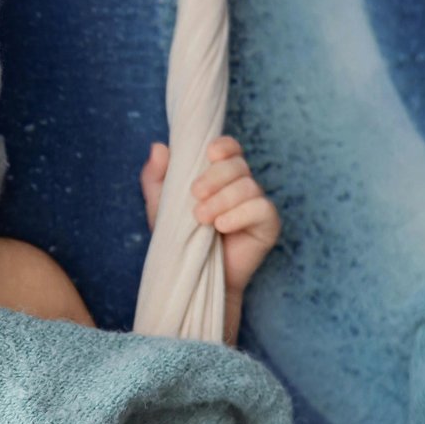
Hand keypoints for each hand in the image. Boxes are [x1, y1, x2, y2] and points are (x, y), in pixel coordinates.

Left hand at [143, 135, 279, 292]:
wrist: (193, 277)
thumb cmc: (180, 239)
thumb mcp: (160, 206)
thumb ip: (156, 177)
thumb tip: (158, 147)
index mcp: (220, 176)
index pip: (231, 149)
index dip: (224, 146)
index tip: (209, 154)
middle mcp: (242, 186)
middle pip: (238, 165)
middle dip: (215, 177)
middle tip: (195, 195)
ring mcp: (257, 204)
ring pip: (248, 186)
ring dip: (222, 200)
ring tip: (201, 218)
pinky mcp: (268, 225)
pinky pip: (261, 208)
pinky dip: (239, 214)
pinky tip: (221, 226)